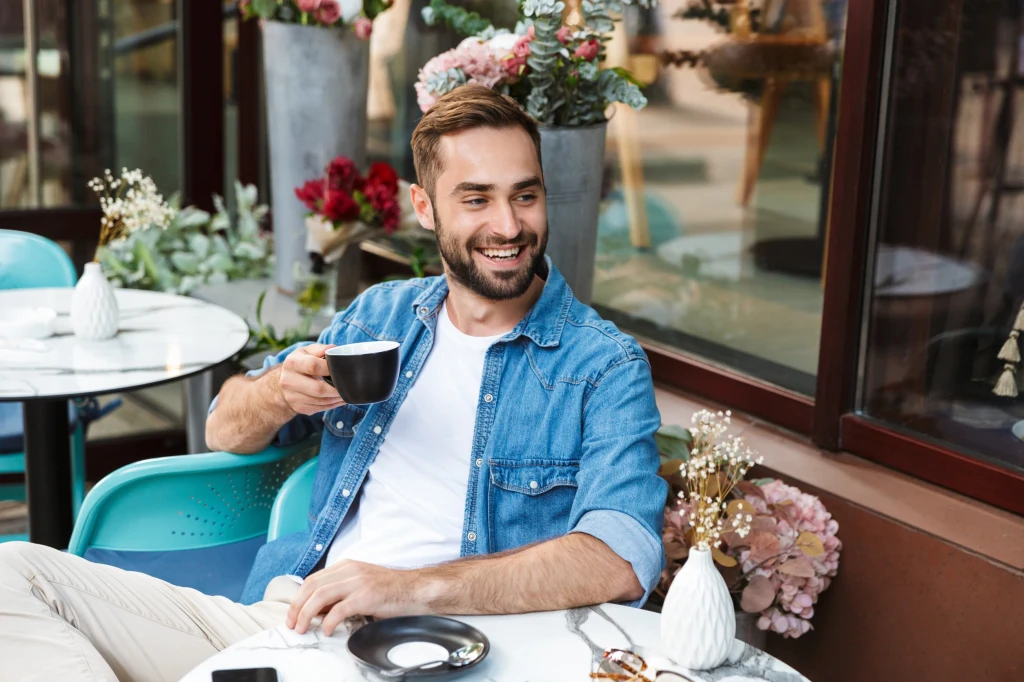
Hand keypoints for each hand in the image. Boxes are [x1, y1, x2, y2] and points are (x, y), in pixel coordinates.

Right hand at [278, 343, 345, 415]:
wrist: (284, 381)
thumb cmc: (300, 363)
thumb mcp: (306, 351)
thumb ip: (320, 349)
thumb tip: (334, 350)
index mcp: (292, 363)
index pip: (313, 366)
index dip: (330, 368)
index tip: (342, 369)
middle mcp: (288, 381)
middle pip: (318, 389)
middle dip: (337, 389)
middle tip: (349, 385)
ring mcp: (292, 397)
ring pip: (321, 401)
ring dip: (337, 398)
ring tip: (347, 392)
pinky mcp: (298, 408)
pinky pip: (320, 408)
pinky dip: (333, 404)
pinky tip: (339, 399)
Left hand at [286, 560, 428, 635]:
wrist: (415, 589)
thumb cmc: (390, 590)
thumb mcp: (361, 584)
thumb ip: (340, 592)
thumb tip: (317, 608)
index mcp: (346, 566)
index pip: (313, 579)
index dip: (298, 598)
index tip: (292, 614)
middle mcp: (350, 570)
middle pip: (312, 586)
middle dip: (297, 607)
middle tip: (293, 624)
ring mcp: (358, 582)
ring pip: (320, 596)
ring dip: (306, 614)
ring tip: (303, 628)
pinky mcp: (367, 596)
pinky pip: (339, 609)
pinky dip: (328, 621)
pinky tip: (326, 630)